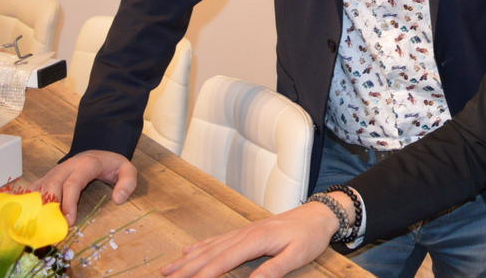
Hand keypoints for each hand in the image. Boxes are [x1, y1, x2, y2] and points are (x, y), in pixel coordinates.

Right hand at [35, 150, 137, 223]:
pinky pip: (34, 189)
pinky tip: (29, 217)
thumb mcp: (127, 170)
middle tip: (53, 227)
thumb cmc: (112, 165)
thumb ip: (128, 183)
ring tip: (40, 226)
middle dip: (50, 207)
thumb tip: (118, 199)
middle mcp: (66, 167)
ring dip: (38, 206)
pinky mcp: (47, 177)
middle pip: (52, 185)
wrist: (98, 152)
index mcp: (86, 165)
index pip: (73, 183)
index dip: (69, 203)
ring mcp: (55, 172)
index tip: (69, 222)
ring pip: (40, 187)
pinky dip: (30, 203)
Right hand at [161, 202, 339, 277]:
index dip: (201, 276)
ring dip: (187, 260)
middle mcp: (243, 234)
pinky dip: (199, 248)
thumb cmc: (309, 236)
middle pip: (208, 255)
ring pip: (208, 247)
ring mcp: (243, 232)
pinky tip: (188, 252)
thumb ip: (273, 270)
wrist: (318, 214)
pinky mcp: (245, 232)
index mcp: (255, 240)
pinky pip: (217, 241)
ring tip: (166, 270)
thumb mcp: (297, 255)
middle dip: (185, 269)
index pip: (221, 262)